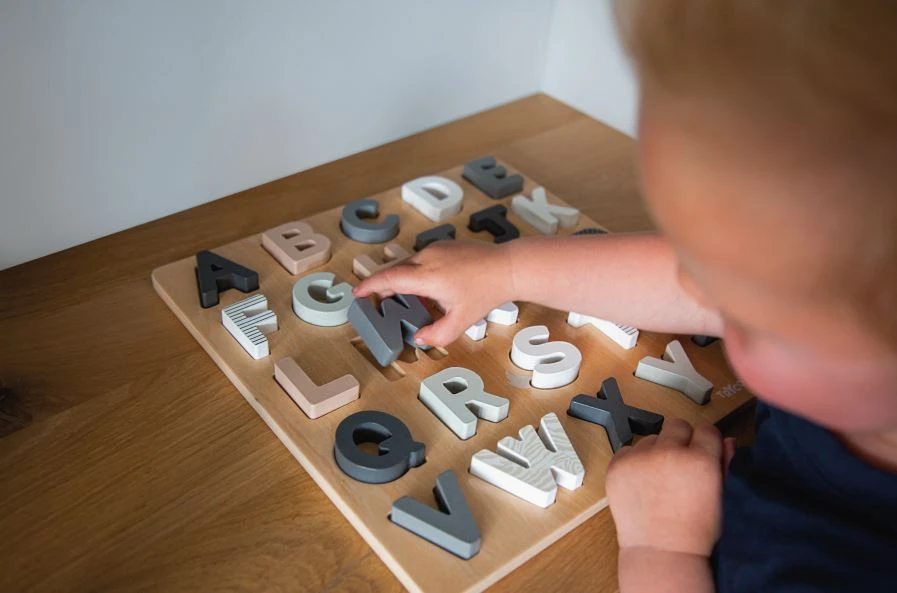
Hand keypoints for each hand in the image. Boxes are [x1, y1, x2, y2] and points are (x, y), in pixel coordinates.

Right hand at [352, 241, 515, 346]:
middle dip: (383, 286)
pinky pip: (420, 259)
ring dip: (402, 280)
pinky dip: (415, 272)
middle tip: (379, 303)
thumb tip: (419, 339)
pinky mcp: (443, 245)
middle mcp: (428, 258)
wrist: (507, 266)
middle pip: (395, 271)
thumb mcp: (462, 320)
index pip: (389, 279)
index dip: (370, 286)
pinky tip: (427, 288)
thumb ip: (438, 334)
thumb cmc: (486, 291)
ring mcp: (435, 249)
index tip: (357, 292)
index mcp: (428, 276)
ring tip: (406, 299)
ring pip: (408, 264)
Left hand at [606, 419, 734, 556]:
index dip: (705, 443)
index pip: (706, 430)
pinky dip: (634, 462)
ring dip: (656, 451)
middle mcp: (669, 453)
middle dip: (681, 441)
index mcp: (700, 460)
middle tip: (679, 465)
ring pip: (652, 438)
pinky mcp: (617, 466)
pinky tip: (641, 482)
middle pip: (677, 425)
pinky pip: (628, 450)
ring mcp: (640, 458)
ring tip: (658, 479)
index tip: (702, 454)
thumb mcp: (720, 497)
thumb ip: (724, 464)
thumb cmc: (695, 531)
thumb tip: (726, 440)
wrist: (661, 552)